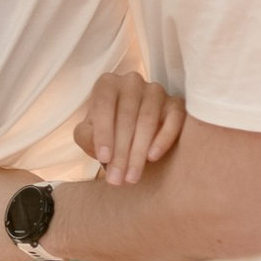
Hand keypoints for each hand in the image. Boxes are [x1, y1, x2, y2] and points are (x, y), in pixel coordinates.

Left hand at [72, 67, 183, 184]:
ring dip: (138, 151)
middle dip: (121, 151)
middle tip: (117, 178)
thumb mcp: (88, 133)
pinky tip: (152, 157)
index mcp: (107, 84)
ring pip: (148, 119)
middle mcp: (132, 82)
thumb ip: (85, 136)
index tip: (104, 159)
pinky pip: (174, 118)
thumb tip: (101, 147)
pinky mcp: (176, 103)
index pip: (104, 105)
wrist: (132, 131)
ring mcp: (156, 91)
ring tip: (132, 176)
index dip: (103, 133)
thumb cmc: (107, 130)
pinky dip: (164, 138)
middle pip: (127, 116)